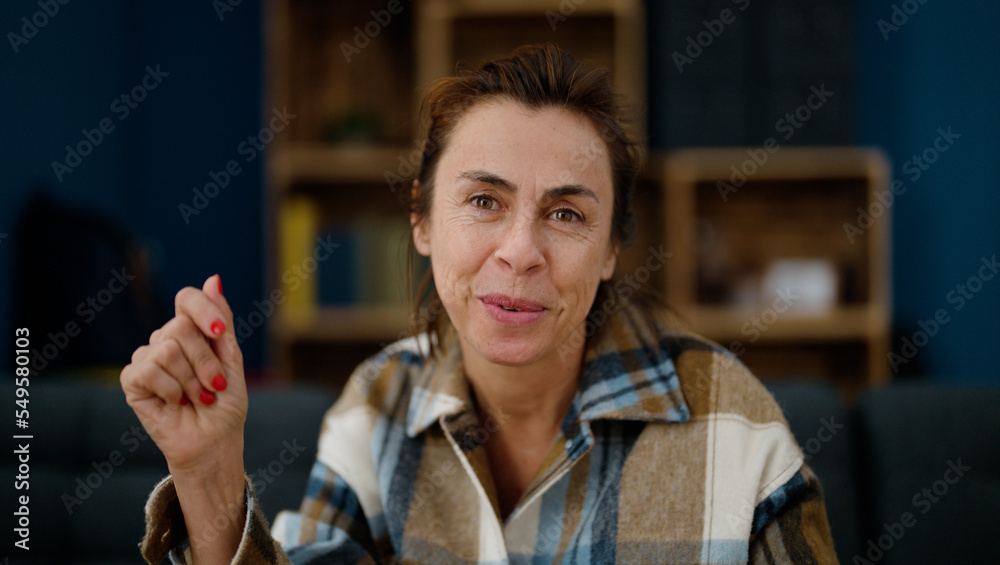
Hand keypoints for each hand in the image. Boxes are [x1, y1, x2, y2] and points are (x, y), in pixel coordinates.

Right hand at [121, 274, 246, 473]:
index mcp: (191, 331)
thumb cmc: (224, 403)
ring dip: (191, 380)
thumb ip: (221, 321)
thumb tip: (213, 279)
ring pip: (167, 348)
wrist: (214, 441)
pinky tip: (176, 402)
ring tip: (197, 397)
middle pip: (181, 327)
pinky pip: (148, 370)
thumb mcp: (231, 359)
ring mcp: (147, 358)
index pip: (186, 299)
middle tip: (213, 386)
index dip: (203, 310)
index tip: (218, 333)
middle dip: (206, 361)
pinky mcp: (132, 380)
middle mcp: (166, 340)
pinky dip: (170, 389)